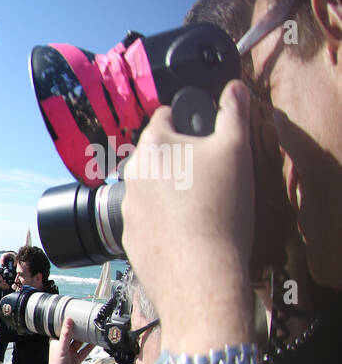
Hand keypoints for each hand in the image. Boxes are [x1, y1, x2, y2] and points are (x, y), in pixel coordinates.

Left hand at [43, 317, 93, 363]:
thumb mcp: (62, 347)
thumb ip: (66, 334)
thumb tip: (68, 320)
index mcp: (56, 342)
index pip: (61, 330)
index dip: (66, 324)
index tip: (73, 315)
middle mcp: (63, 347)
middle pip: (72, 335)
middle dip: (78, 330)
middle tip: (85, 321)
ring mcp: (70, 353)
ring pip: (79, 343)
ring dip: (85, 338)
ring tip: (91, 330)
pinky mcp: (76, 359)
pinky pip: (84, 351)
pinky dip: (89, 347)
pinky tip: (95, 342)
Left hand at [120, 79, 256, 349]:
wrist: (199, 273)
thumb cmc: (219, 208)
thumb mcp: (236, 150)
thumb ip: (233, 113)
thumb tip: (233, 89)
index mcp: (153, 145)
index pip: (165, 115)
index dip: (189, 120)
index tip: (206, 136)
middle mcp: (131, 173)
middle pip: (157, 152)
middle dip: (179, 157)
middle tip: (210, 174)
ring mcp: (127, 206)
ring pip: (151, 186)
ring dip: (170, 189)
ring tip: (200, 205)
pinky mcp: (129, 236)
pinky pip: (147, 217)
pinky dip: (163, 219)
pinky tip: (187, 229)